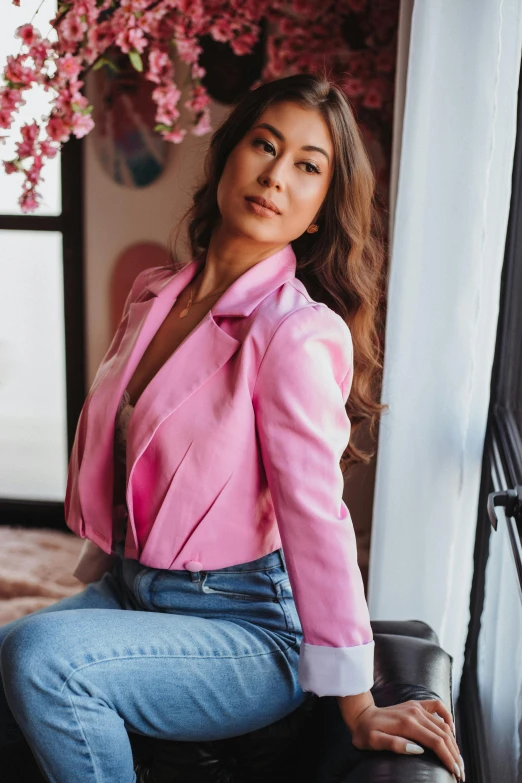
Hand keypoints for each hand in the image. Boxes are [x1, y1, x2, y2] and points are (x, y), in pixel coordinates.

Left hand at [340, 698, 464, 779]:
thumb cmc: (365, 732)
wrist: (361, 714)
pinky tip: (452, 731)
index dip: (448, 758)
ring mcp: (416, 706)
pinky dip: (448, 717)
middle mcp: (415, 713)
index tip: (456, 773)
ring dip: (454, 743)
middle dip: (455, 755)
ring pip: (443, 724)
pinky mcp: (416, 704)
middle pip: (443, 735)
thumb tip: (418, 751)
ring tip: (459, 759)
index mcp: (407, 723)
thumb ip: (395, 745)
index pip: (435, 742)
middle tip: (461, 773)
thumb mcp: (374, 742)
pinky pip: (438, 706)